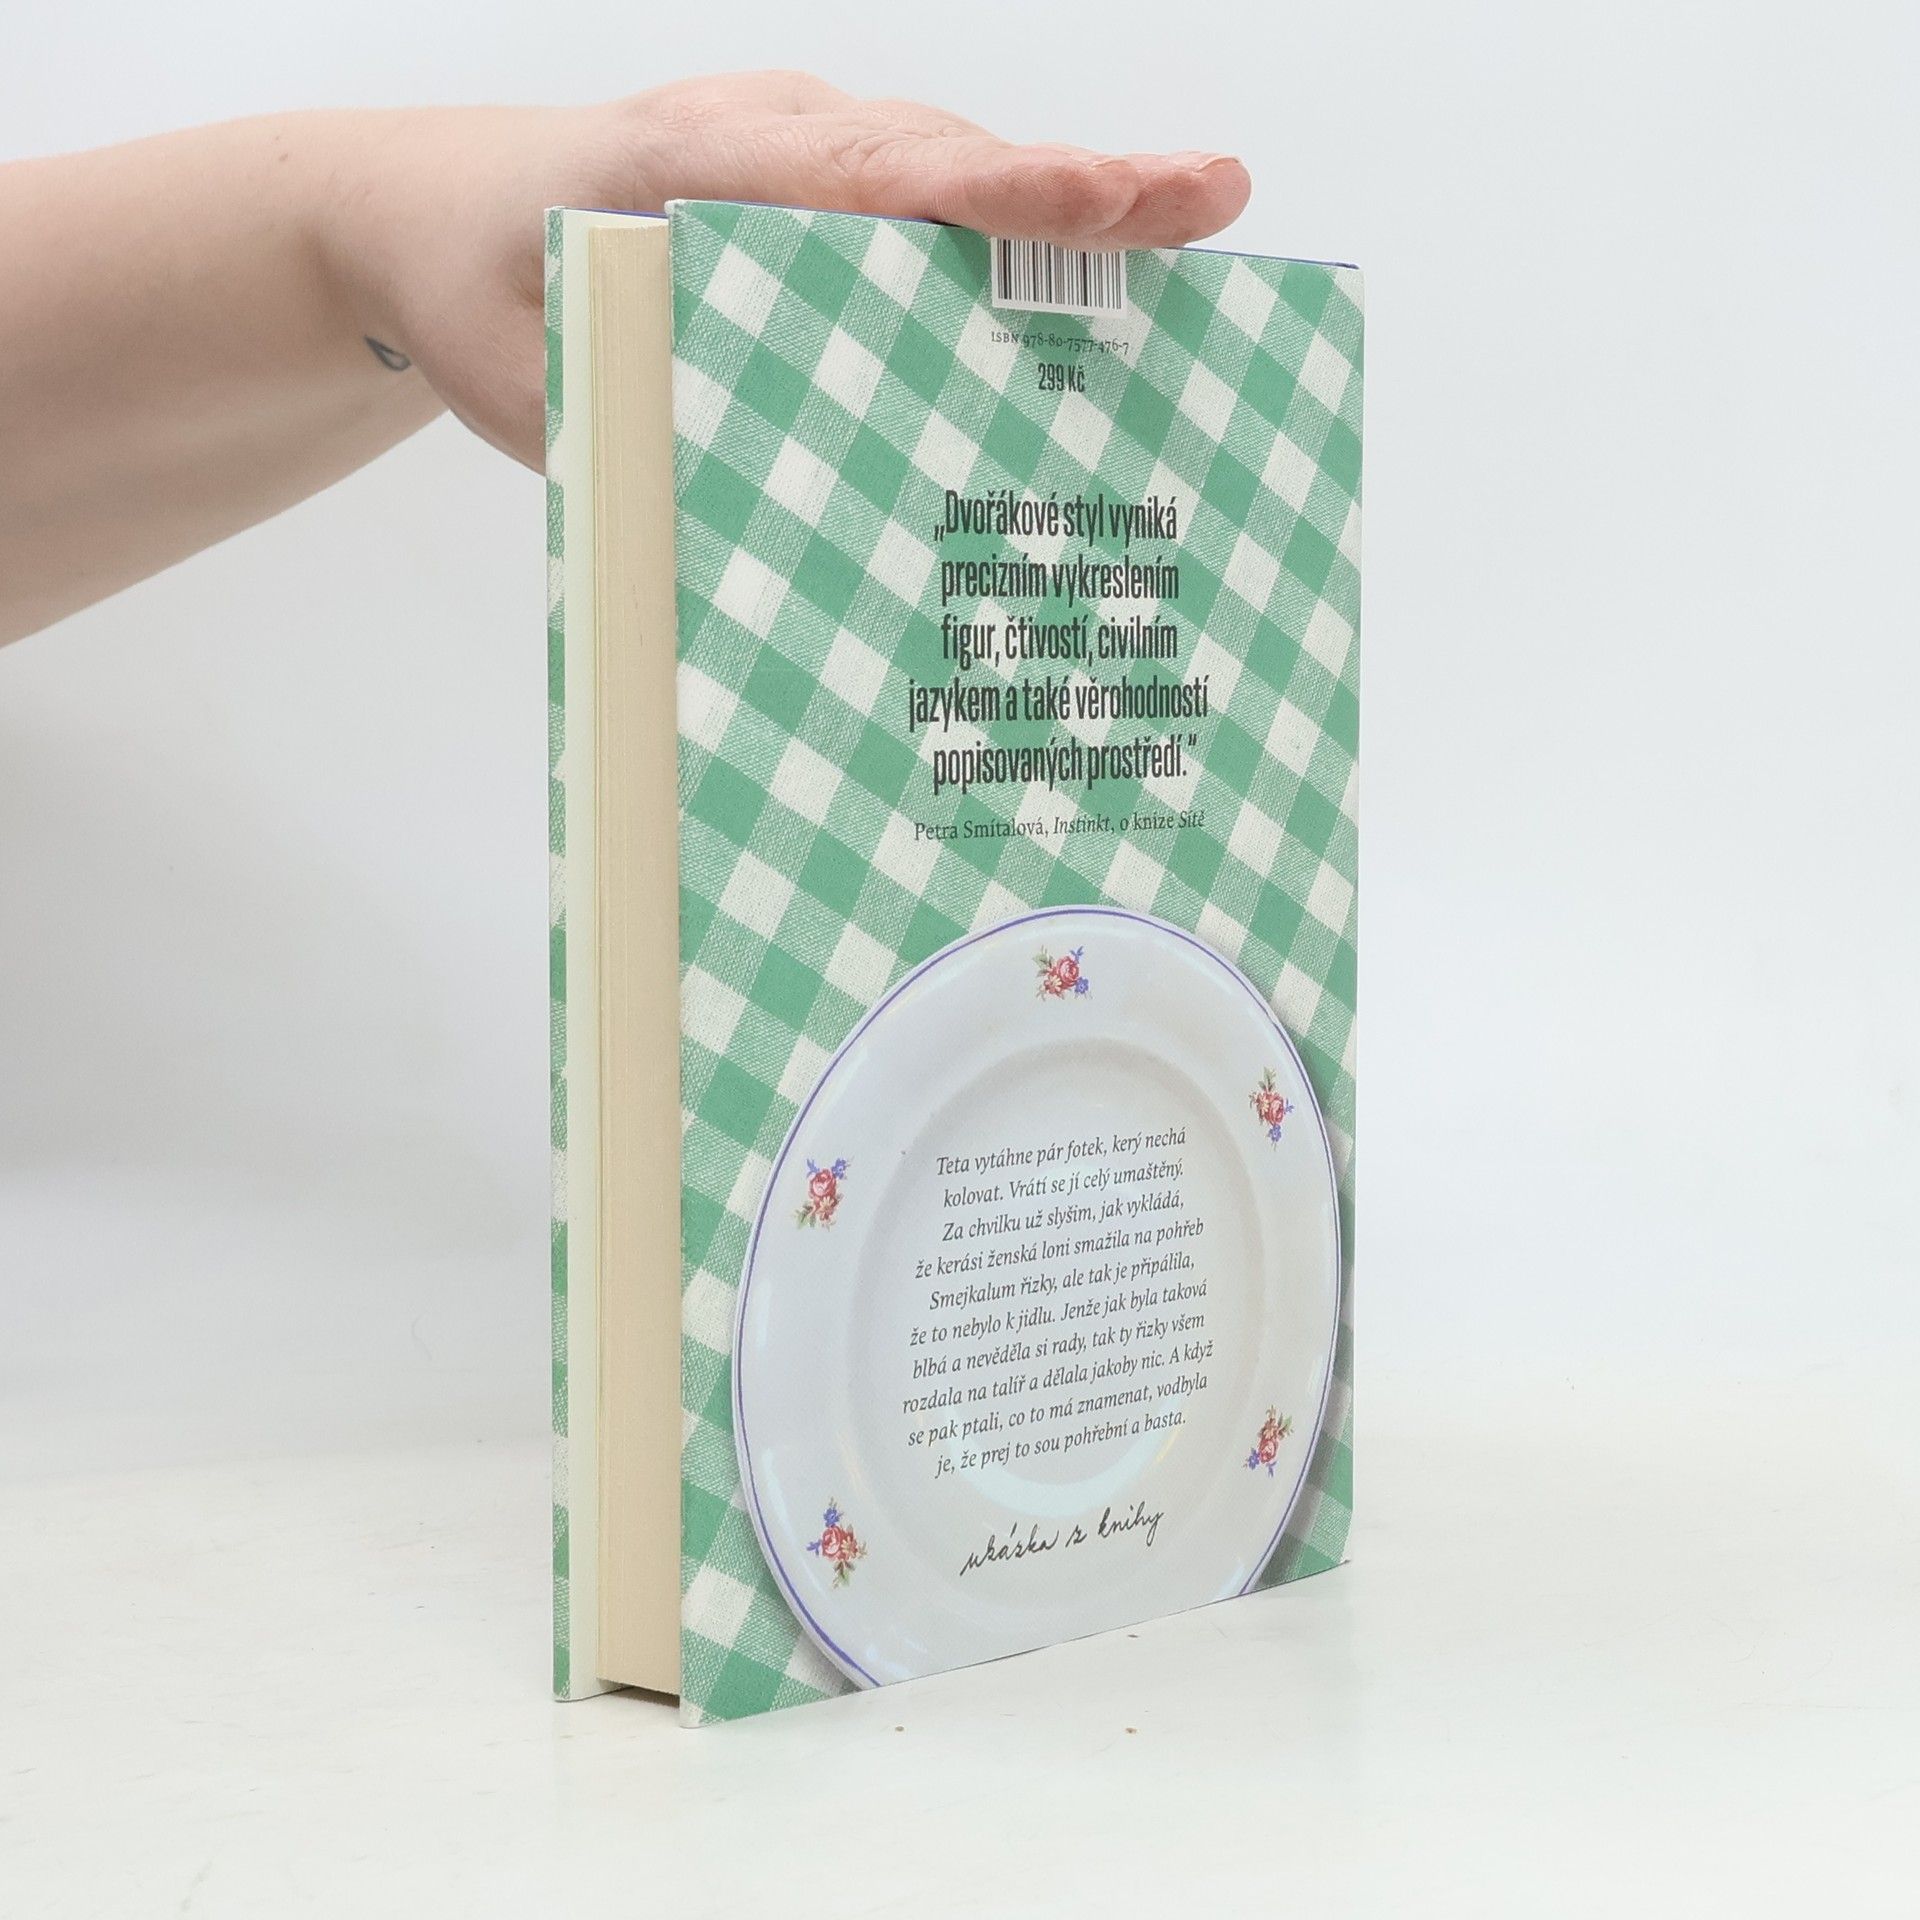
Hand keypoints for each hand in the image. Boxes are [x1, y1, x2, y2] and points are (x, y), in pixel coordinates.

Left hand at [325, 73, 1251, 468]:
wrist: (427, 211)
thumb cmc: (473, 288)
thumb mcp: (520, 377)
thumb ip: (621, 419)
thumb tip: (757, 489)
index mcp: (693, 166)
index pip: (866, 176)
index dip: (989, 196)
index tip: (1096, 205)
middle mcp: (764, 137)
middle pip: (944, 157)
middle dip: (1082, 186)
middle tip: (1212, 197)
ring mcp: (795, 151)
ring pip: (949, 169)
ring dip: (1069, 203)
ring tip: (1194, 226)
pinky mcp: (810, 189)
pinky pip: (924, 201)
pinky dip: (1011, 232)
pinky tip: (1096, 278)